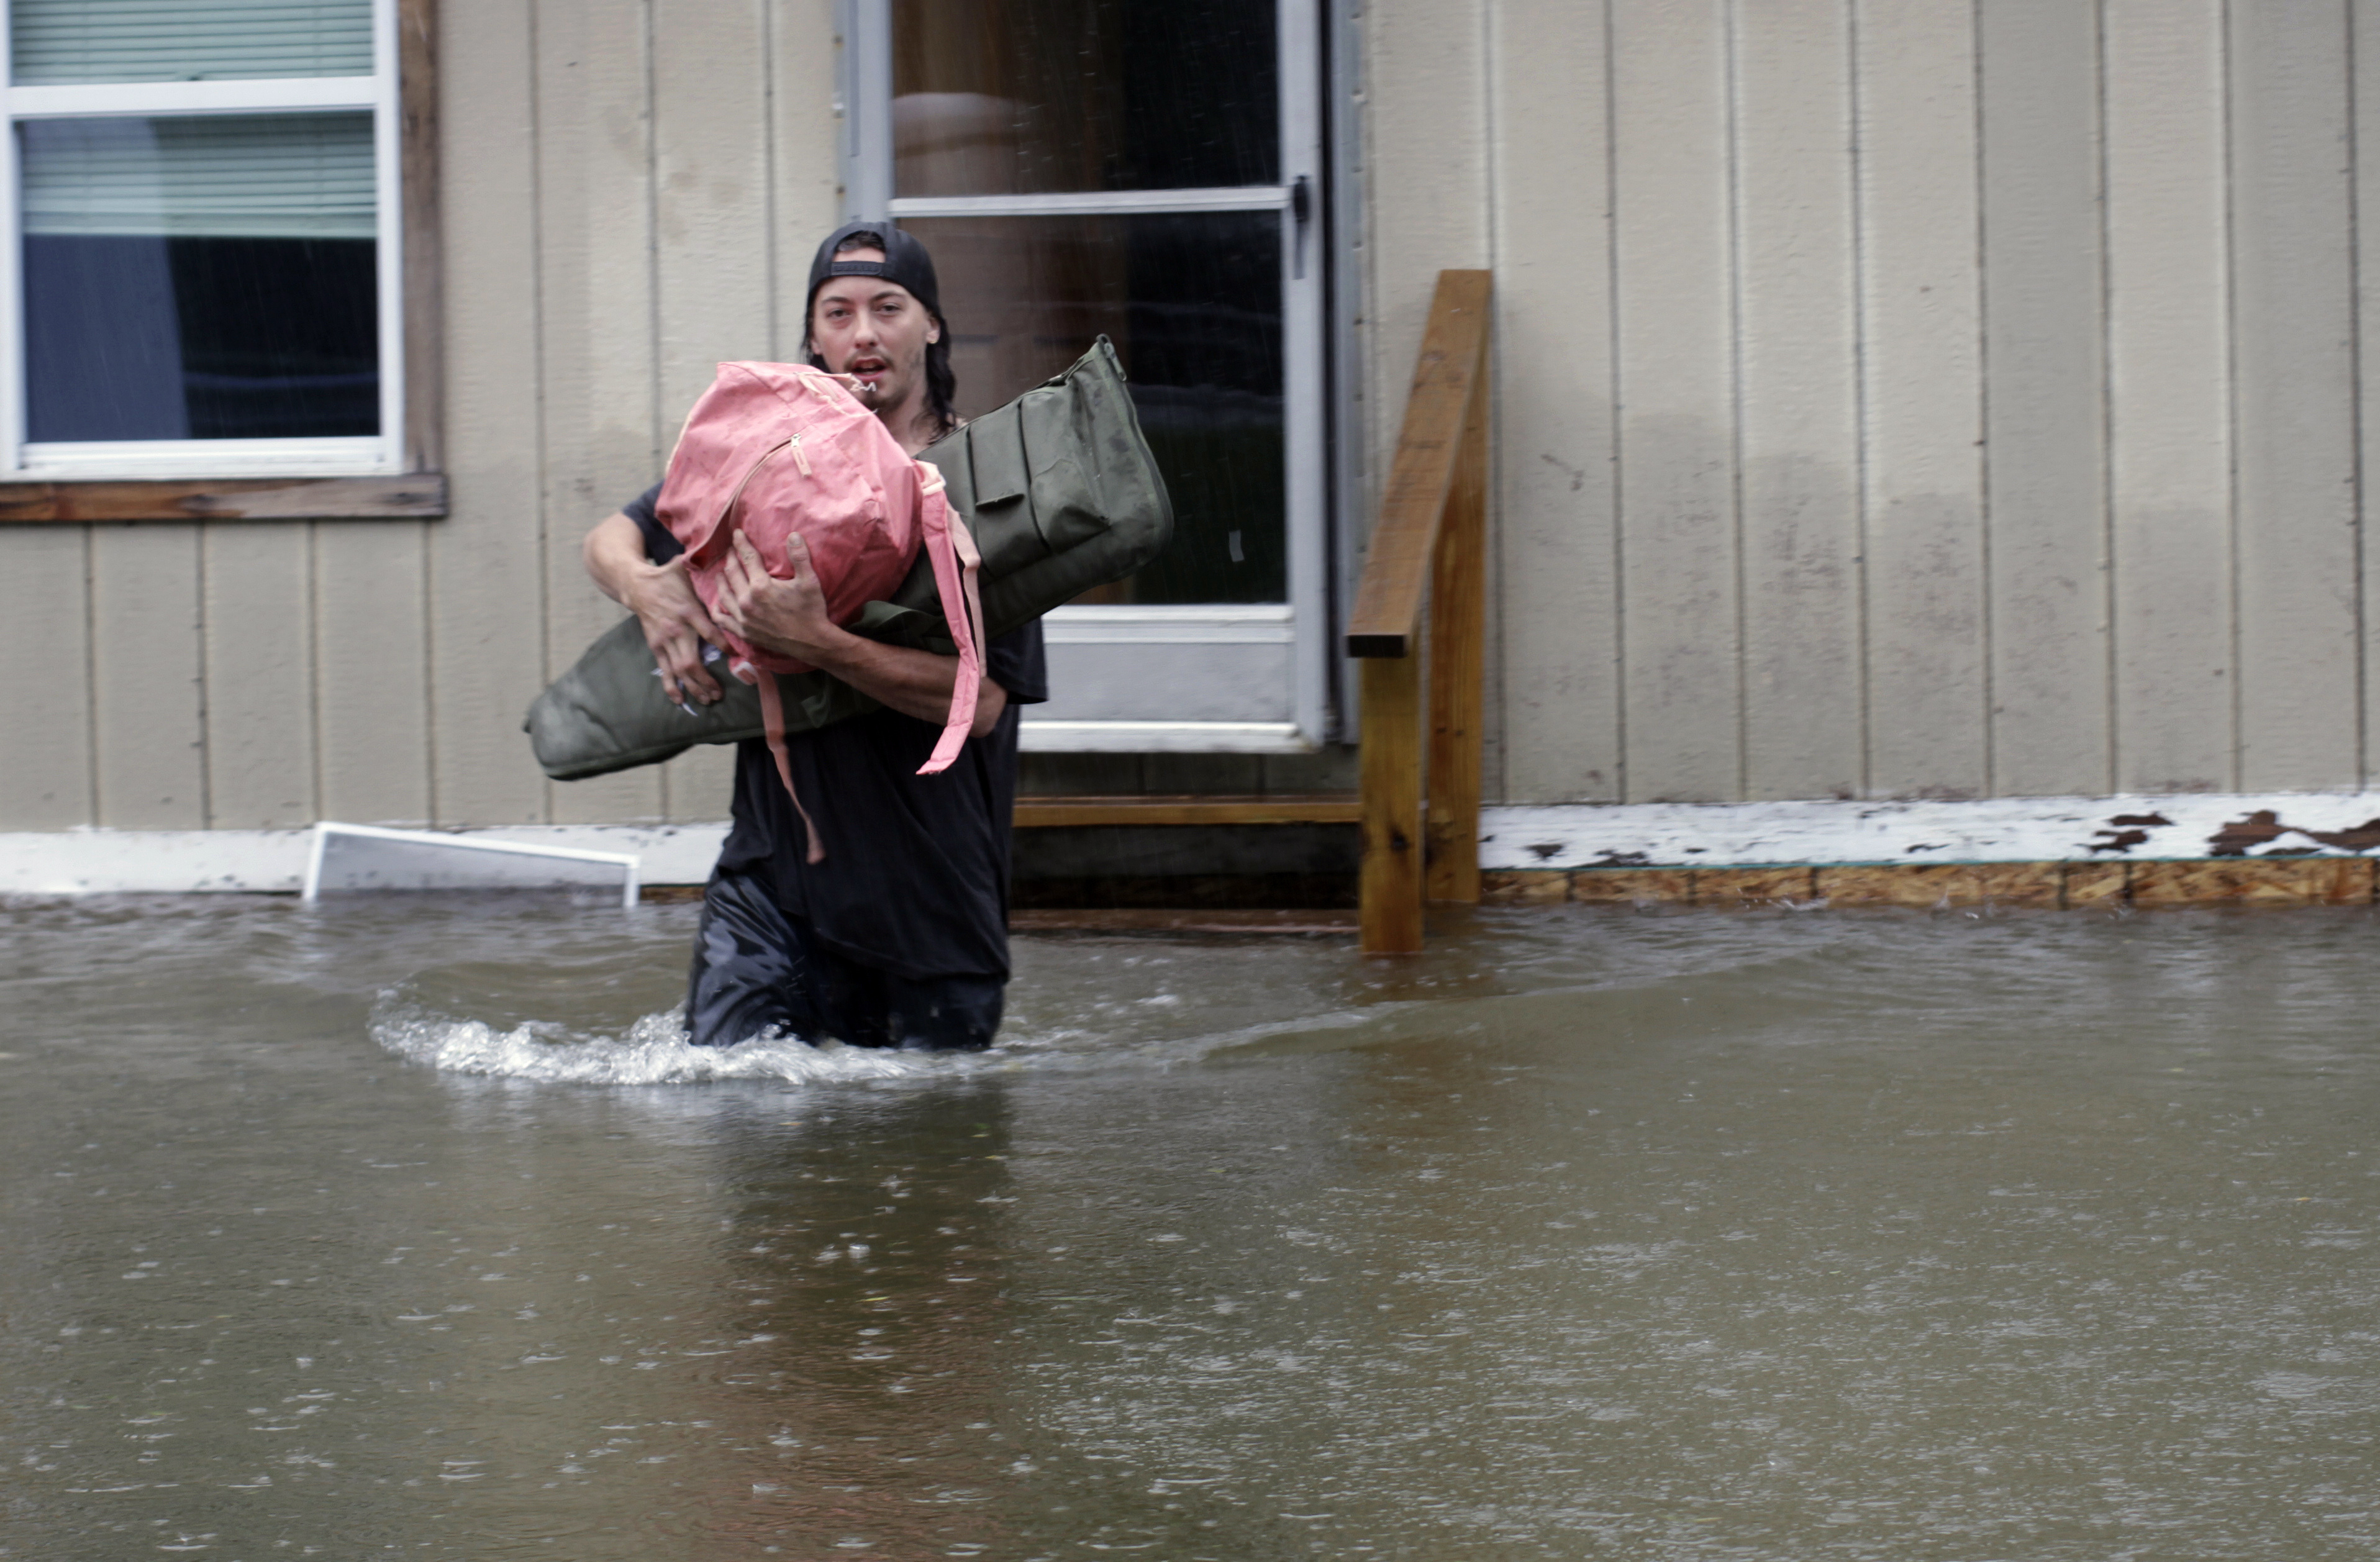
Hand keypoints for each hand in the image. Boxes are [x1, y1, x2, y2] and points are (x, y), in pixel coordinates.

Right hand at [626, 554, 722, 705]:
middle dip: (706, 680)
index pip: (708, 632)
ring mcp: (664, 640)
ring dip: (694, 687)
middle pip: (691, 660)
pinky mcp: (656, 646)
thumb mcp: (686, 569)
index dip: (723, 644)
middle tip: (720, 693)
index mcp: (688, 611)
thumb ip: (705, 568)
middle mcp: (676, 629)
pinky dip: (671, 686)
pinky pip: (664, 670)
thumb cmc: (667, 577)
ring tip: (708, 700)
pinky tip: (680, 700)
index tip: (736, 655)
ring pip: (679, 670)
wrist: (635, 585)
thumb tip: (727, 553)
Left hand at [712, 531, 846, 664]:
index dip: (741, 543)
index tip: (736, 533)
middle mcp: (747, 601)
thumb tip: (793, 534)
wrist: (811, 643)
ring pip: (723, 594)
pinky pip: (723, 619)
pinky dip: (717, 609)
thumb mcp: (809, 581)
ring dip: (721, 580)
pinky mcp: (743, 632)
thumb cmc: (811, 610)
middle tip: (730, 551)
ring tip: (720, 572)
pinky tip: (717, 603)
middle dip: (730, 559)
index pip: (747, 558)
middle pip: (732, 573)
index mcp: (761, 586)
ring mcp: (743, 618)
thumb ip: (800, 556)